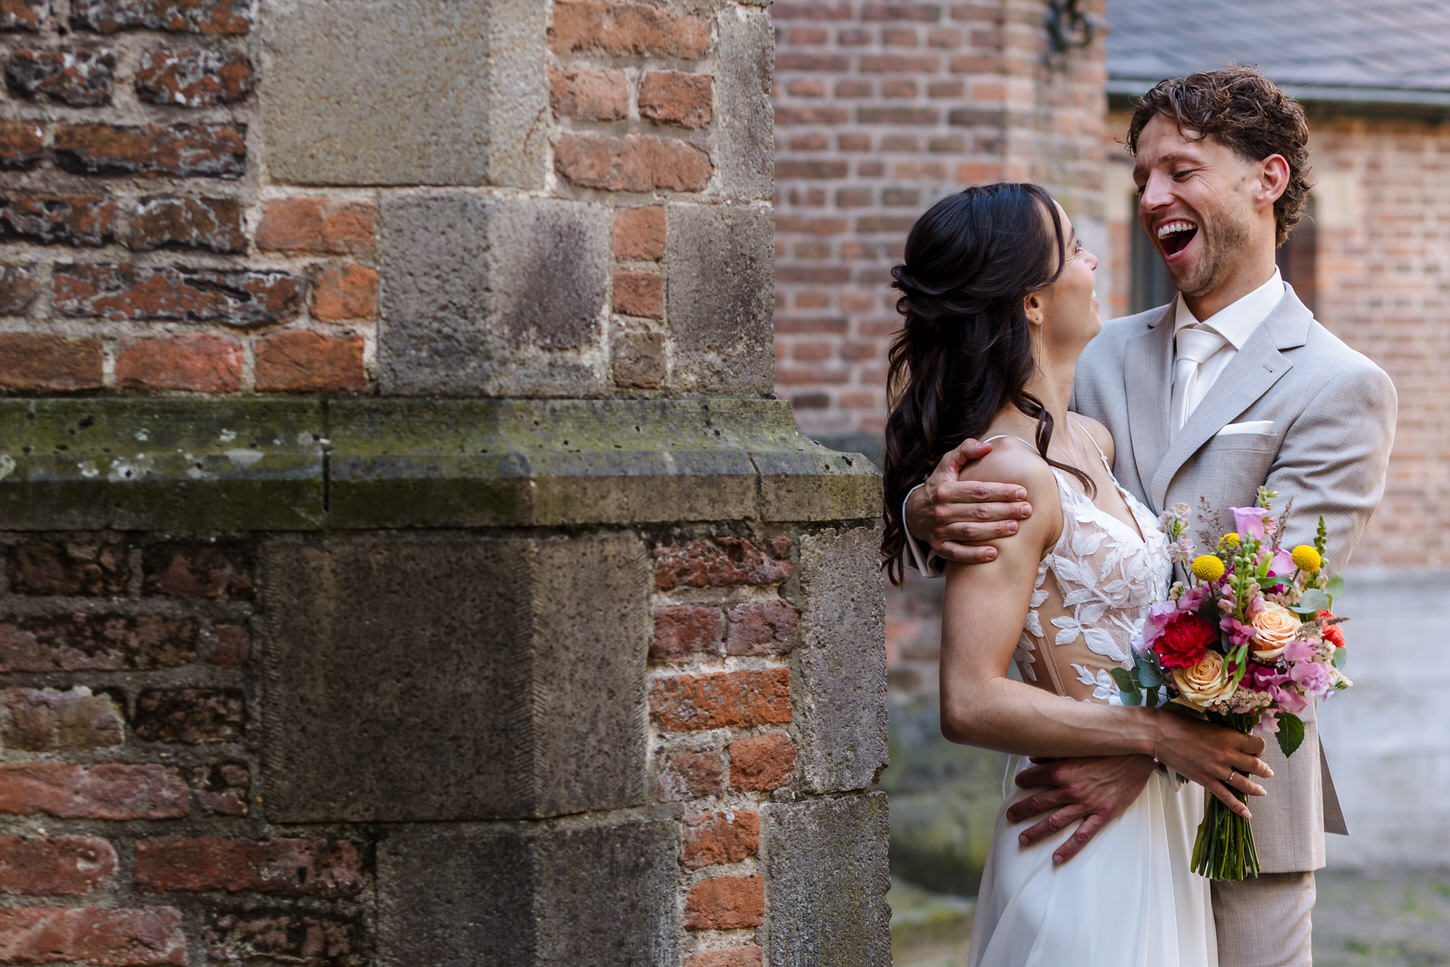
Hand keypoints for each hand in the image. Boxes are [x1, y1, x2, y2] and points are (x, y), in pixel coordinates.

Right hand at [903, 438, 1033, 564]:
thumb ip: (965, 451)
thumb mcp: (947, 465)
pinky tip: (994, 554)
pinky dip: (975, 555)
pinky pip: (957, 553)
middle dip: (1005, 510)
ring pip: (970, 532)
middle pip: (978, 511)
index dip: (1001, 491)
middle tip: (1027, 510)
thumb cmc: (938, 486)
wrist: (913, 512)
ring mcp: (940, 530)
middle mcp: (942, 511)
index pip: (978, 490)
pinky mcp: (939, 547)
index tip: (1021, 491)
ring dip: (994, 531)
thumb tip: (987, 446)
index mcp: (945, 490)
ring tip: (1015, 527)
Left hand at [1005, 755, 1155, 864]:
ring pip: (1054, 822)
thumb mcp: (1077, 746)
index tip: (1018, 783)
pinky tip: (1056, 858)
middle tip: (1010, 817)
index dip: (1022, 780)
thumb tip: (1033, 757)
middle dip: (1021, 811)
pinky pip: (1082, 836)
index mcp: (1062, 770)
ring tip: (1023, 840)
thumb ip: (1053, 752)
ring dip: (1036, 832)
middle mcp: (1070, 789)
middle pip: (1038, 803)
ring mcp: (1086, 804)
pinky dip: (1068, 848)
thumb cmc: (1107, 748)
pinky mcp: (1102, 815)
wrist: (1137, 756)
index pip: (1032, 778)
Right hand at [1152, 714, 1270, 815]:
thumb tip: (1234, 740)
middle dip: (1264, 770)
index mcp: (1229, 736)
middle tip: (1267, 773)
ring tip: (1261, 791)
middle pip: (1255, 766)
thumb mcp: (1207, 723)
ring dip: (1255, 789)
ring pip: (1244, 783)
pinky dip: (1237, 806)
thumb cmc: (1179, 724)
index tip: (1256, 750)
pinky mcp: (1205, 780)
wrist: (1158, 734)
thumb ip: (1223, 734)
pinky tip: (1247, 813)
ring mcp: (1216, 769)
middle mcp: (1226, 754)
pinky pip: (1225, 796)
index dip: (1260, 749)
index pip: (1258, 746)